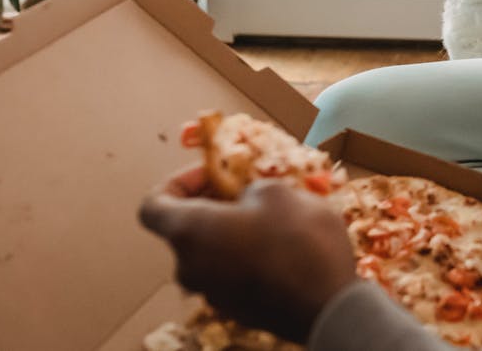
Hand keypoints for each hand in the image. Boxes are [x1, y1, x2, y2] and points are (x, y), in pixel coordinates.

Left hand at [138, 166, 356, 342]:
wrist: (328, 305)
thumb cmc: (299, 242)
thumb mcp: (278, 192)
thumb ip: (250, 189)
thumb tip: (248, 200)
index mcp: (189, 232)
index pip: (152, 205)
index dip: (178, 182)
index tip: (213, 173)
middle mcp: (190, 266)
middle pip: (187, 228)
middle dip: (216, 204)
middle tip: (250, 189)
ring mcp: (212, 293)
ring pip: (214, 251)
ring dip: (236, 229)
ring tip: (275, 216)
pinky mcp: (238, 309)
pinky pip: (234, 273)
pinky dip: (249, 255)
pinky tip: (285, 246)